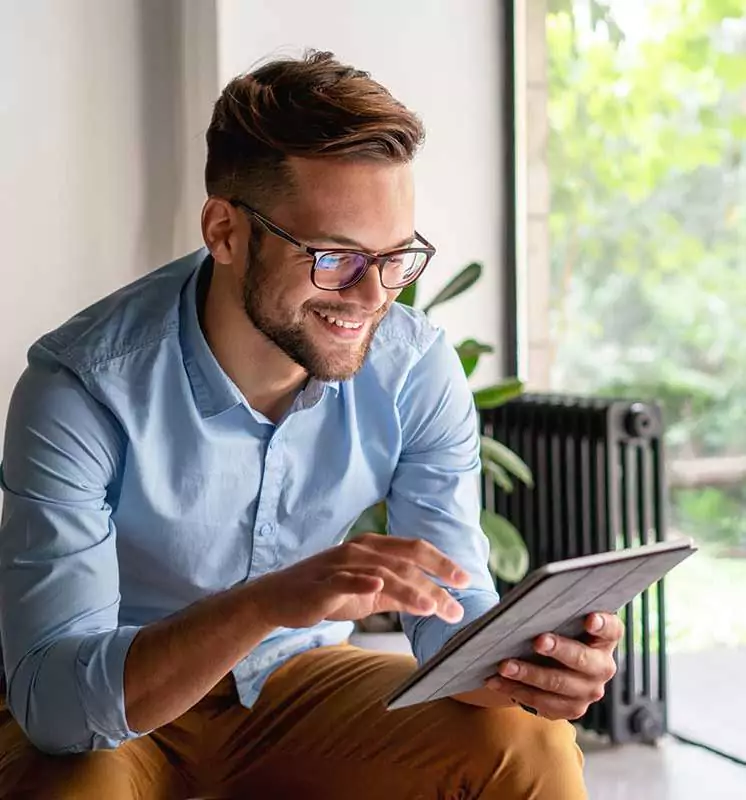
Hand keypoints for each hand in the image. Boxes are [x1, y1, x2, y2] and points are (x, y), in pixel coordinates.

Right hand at [245, 533, 470, 630]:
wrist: (279, 598)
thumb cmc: (326, 593)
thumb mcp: (369, 594)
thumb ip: (399, 594)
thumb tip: (435, 601)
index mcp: (374, 547)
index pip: (415, 549)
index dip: (442, 562)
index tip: (466, 579)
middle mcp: (361, 549)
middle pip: (405, 560)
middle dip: (436, 578)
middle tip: (460, 598)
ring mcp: (341, 564)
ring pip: (383, 572)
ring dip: (410, 588)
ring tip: (433, 606)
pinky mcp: (323, 582)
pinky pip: (345, 579)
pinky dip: (362, 580)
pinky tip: (378, 584)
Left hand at [482, 613, 622, 719]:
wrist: (550, 661)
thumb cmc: (554, 630)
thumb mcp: (559, 619)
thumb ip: (554, 613)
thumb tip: (529, 605)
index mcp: (605, 638)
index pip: (611, 629)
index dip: (602, 624)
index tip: (589, 618)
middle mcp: (603, 667)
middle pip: (584, 660)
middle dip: (559, 650)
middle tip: (537, 641)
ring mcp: (589, 691)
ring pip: (559, 684)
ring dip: (529, 674)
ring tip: (504, 665)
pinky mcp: (572, 709)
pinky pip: (543, 703)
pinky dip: (516, 690)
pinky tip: (496, 681)